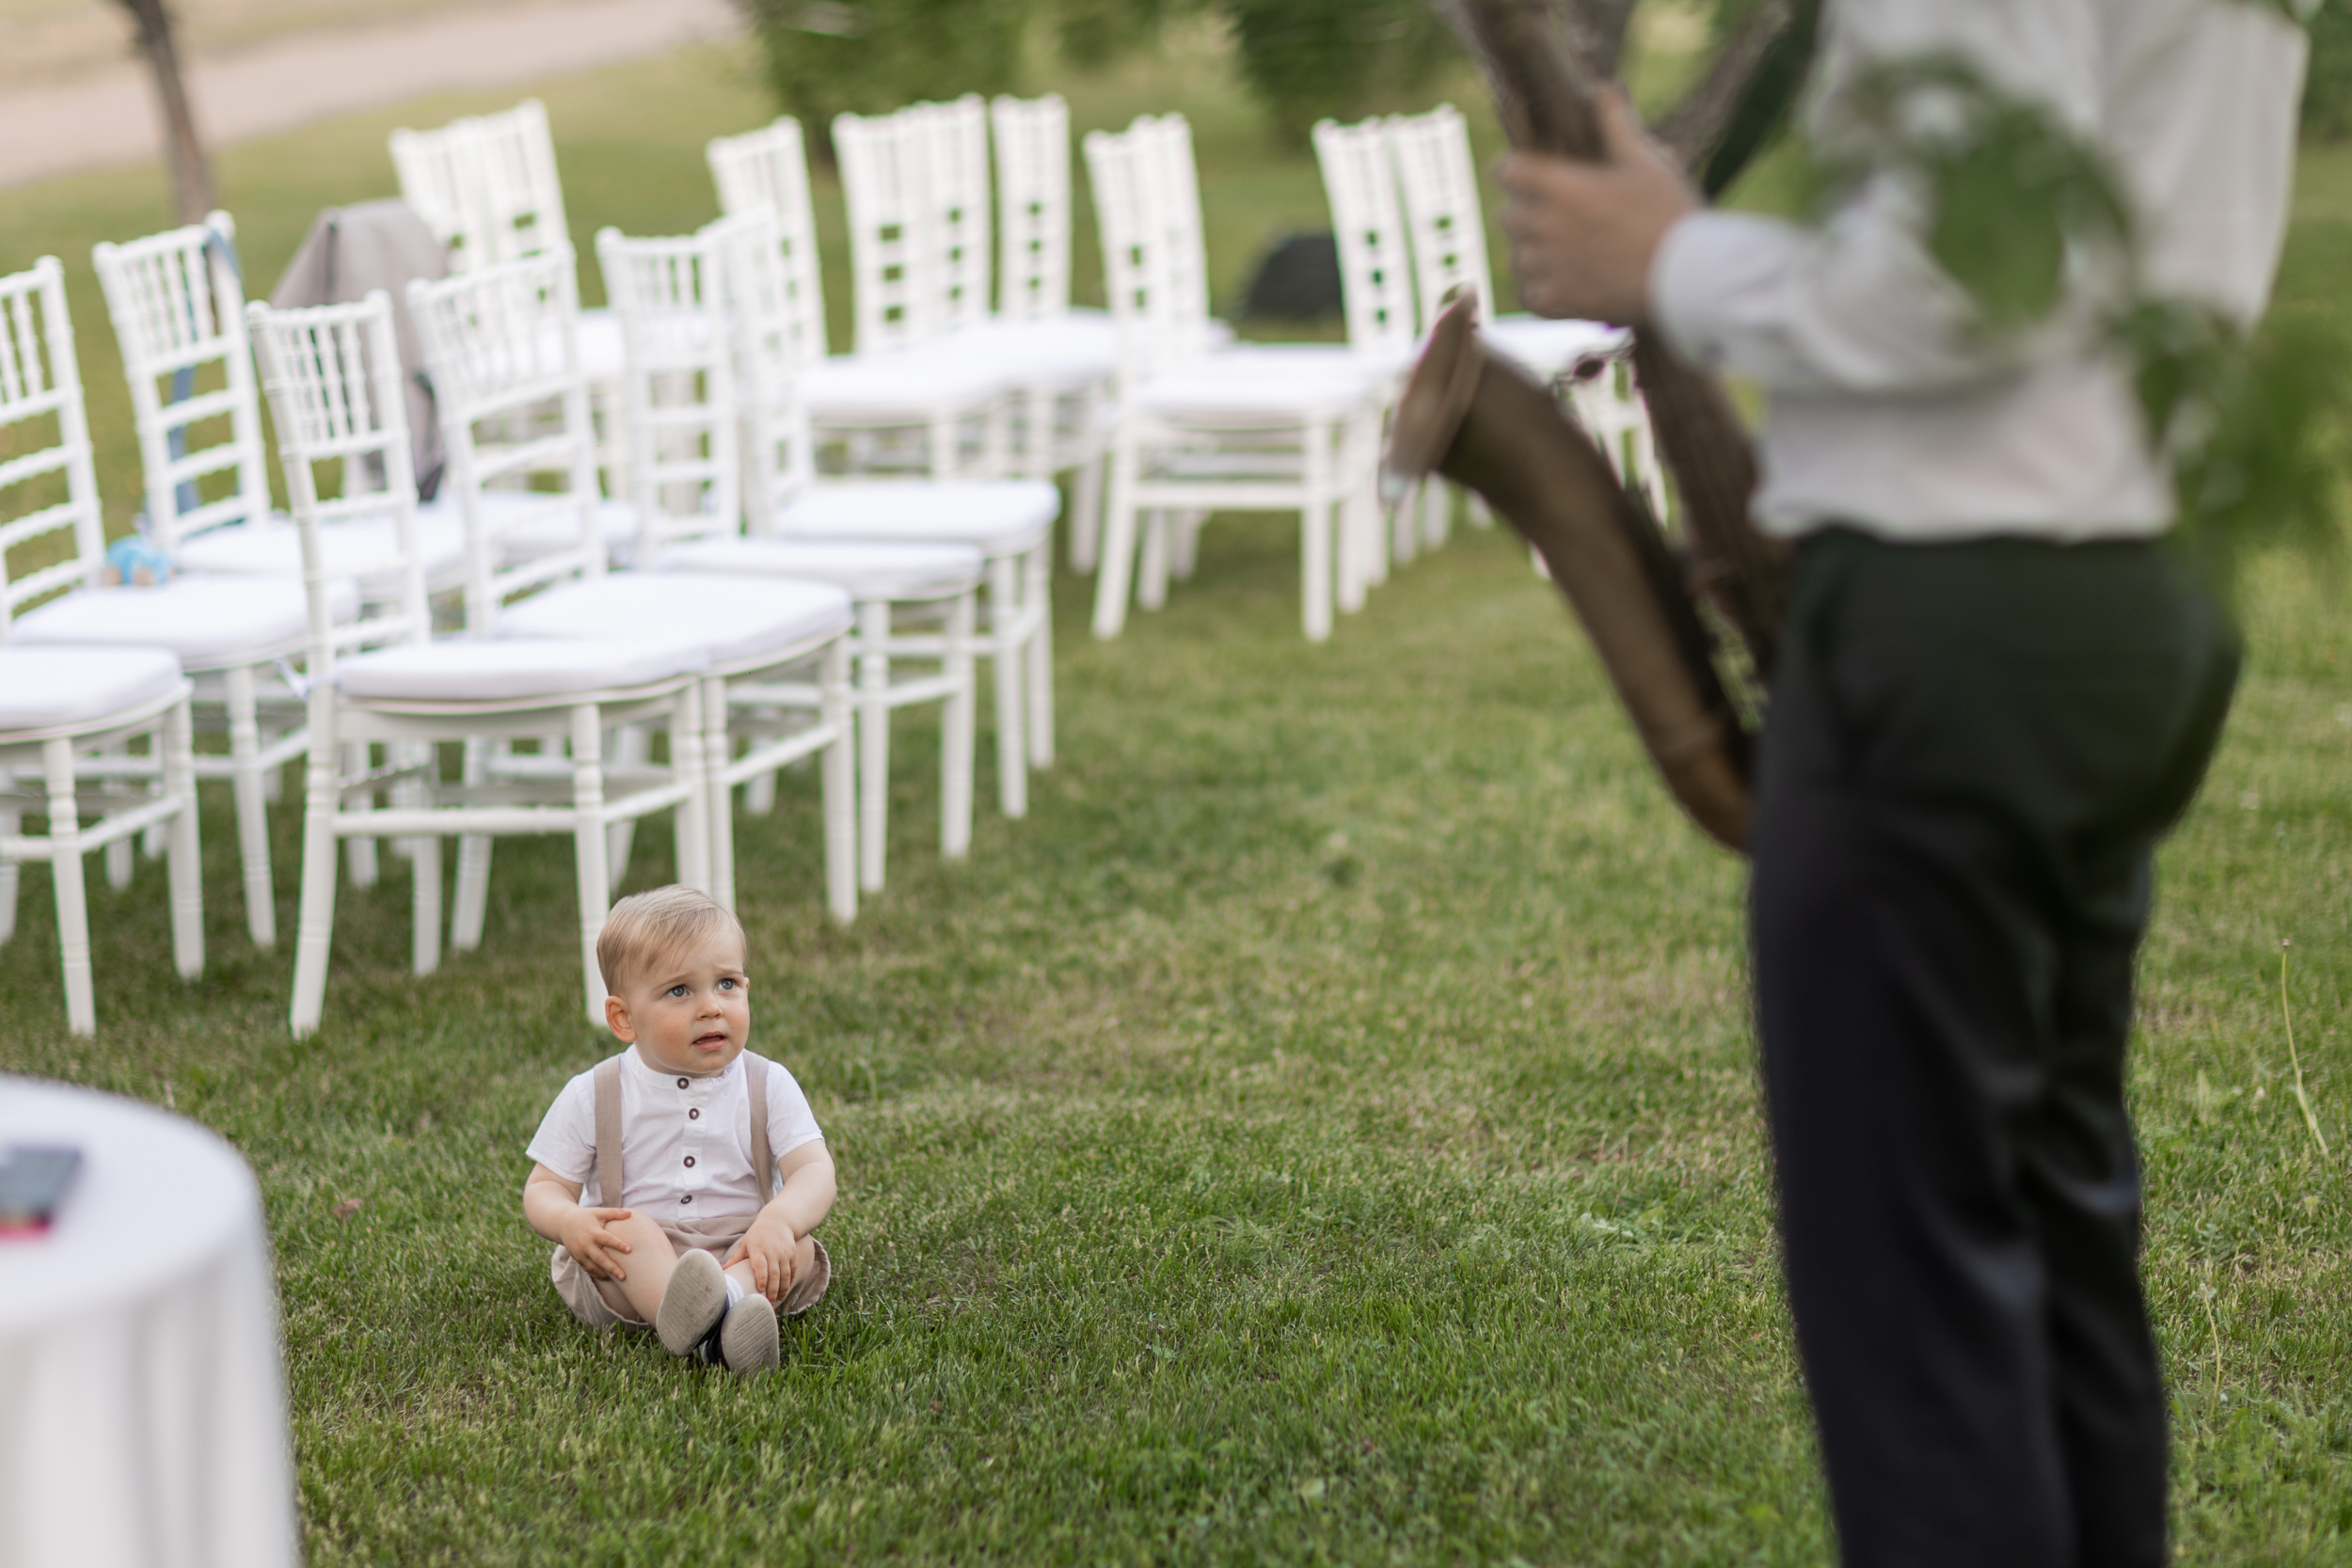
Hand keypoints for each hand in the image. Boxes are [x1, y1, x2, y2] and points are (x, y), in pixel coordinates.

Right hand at [557, 1206, 634, 1281]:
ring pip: (593, 1267)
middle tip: (624, 1276)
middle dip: (612, 1268)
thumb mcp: (598, 1212)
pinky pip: (587, 1269)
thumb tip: (630, 1213)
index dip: (618, 1244)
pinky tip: (607, 1278)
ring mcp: (580, 1253)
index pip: (607, 1239)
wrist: (563, 1223)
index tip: (630, 1250)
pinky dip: (596, 1274)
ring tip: (618, 1280)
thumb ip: (614, 1213)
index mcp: (592, 1232)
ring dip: (605, 1274)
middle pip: (600, 1258)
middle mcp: (585, 1244)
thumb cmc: (585, 1216)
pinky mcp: (577, 1258)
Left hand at [724, 1211, 799, 1303]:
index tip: (760, 1291)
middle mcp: (773, 1251)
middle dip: (772, 1290)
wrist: (778, 1220)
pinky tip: (785, 1289)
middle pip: (774, 1274)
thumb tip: (721, 1271)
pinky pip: (793, 1270)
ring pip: (785, 1274)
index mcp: (758, 1249)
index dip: (761, 1280)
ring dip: (782, 1289)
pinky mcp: (793, 1253)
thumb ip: (736, 1258)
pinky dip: (789, 1281)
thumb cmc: (758, 1234)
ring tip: (778, 1299)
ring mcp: (784, 1252)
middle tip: (769, 1303)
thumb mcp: (745, 1243)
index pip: (760, 1266)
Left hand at [1497, 87, 1699, 325]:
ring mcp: (1549, 267)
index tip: (1532, 173)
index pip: (1508, 170)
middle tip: (1559, 214)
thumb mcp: (1647, 161)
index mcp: (1563, 187)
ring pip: (1519, 257)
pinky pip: (1530, 294)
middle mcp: (1547, 227)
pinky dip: (1543, 289)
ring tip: (1569, 250)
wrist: (1691, 278)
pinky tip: (1567, 281)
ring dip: (1536, 252)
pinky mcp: (1558, 302)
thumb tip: (1600, 89)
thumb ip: (1615, 124)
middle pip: (1509, 215)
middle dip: (1529, 211)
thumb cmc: (1671, 214)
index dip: (1518, 169)